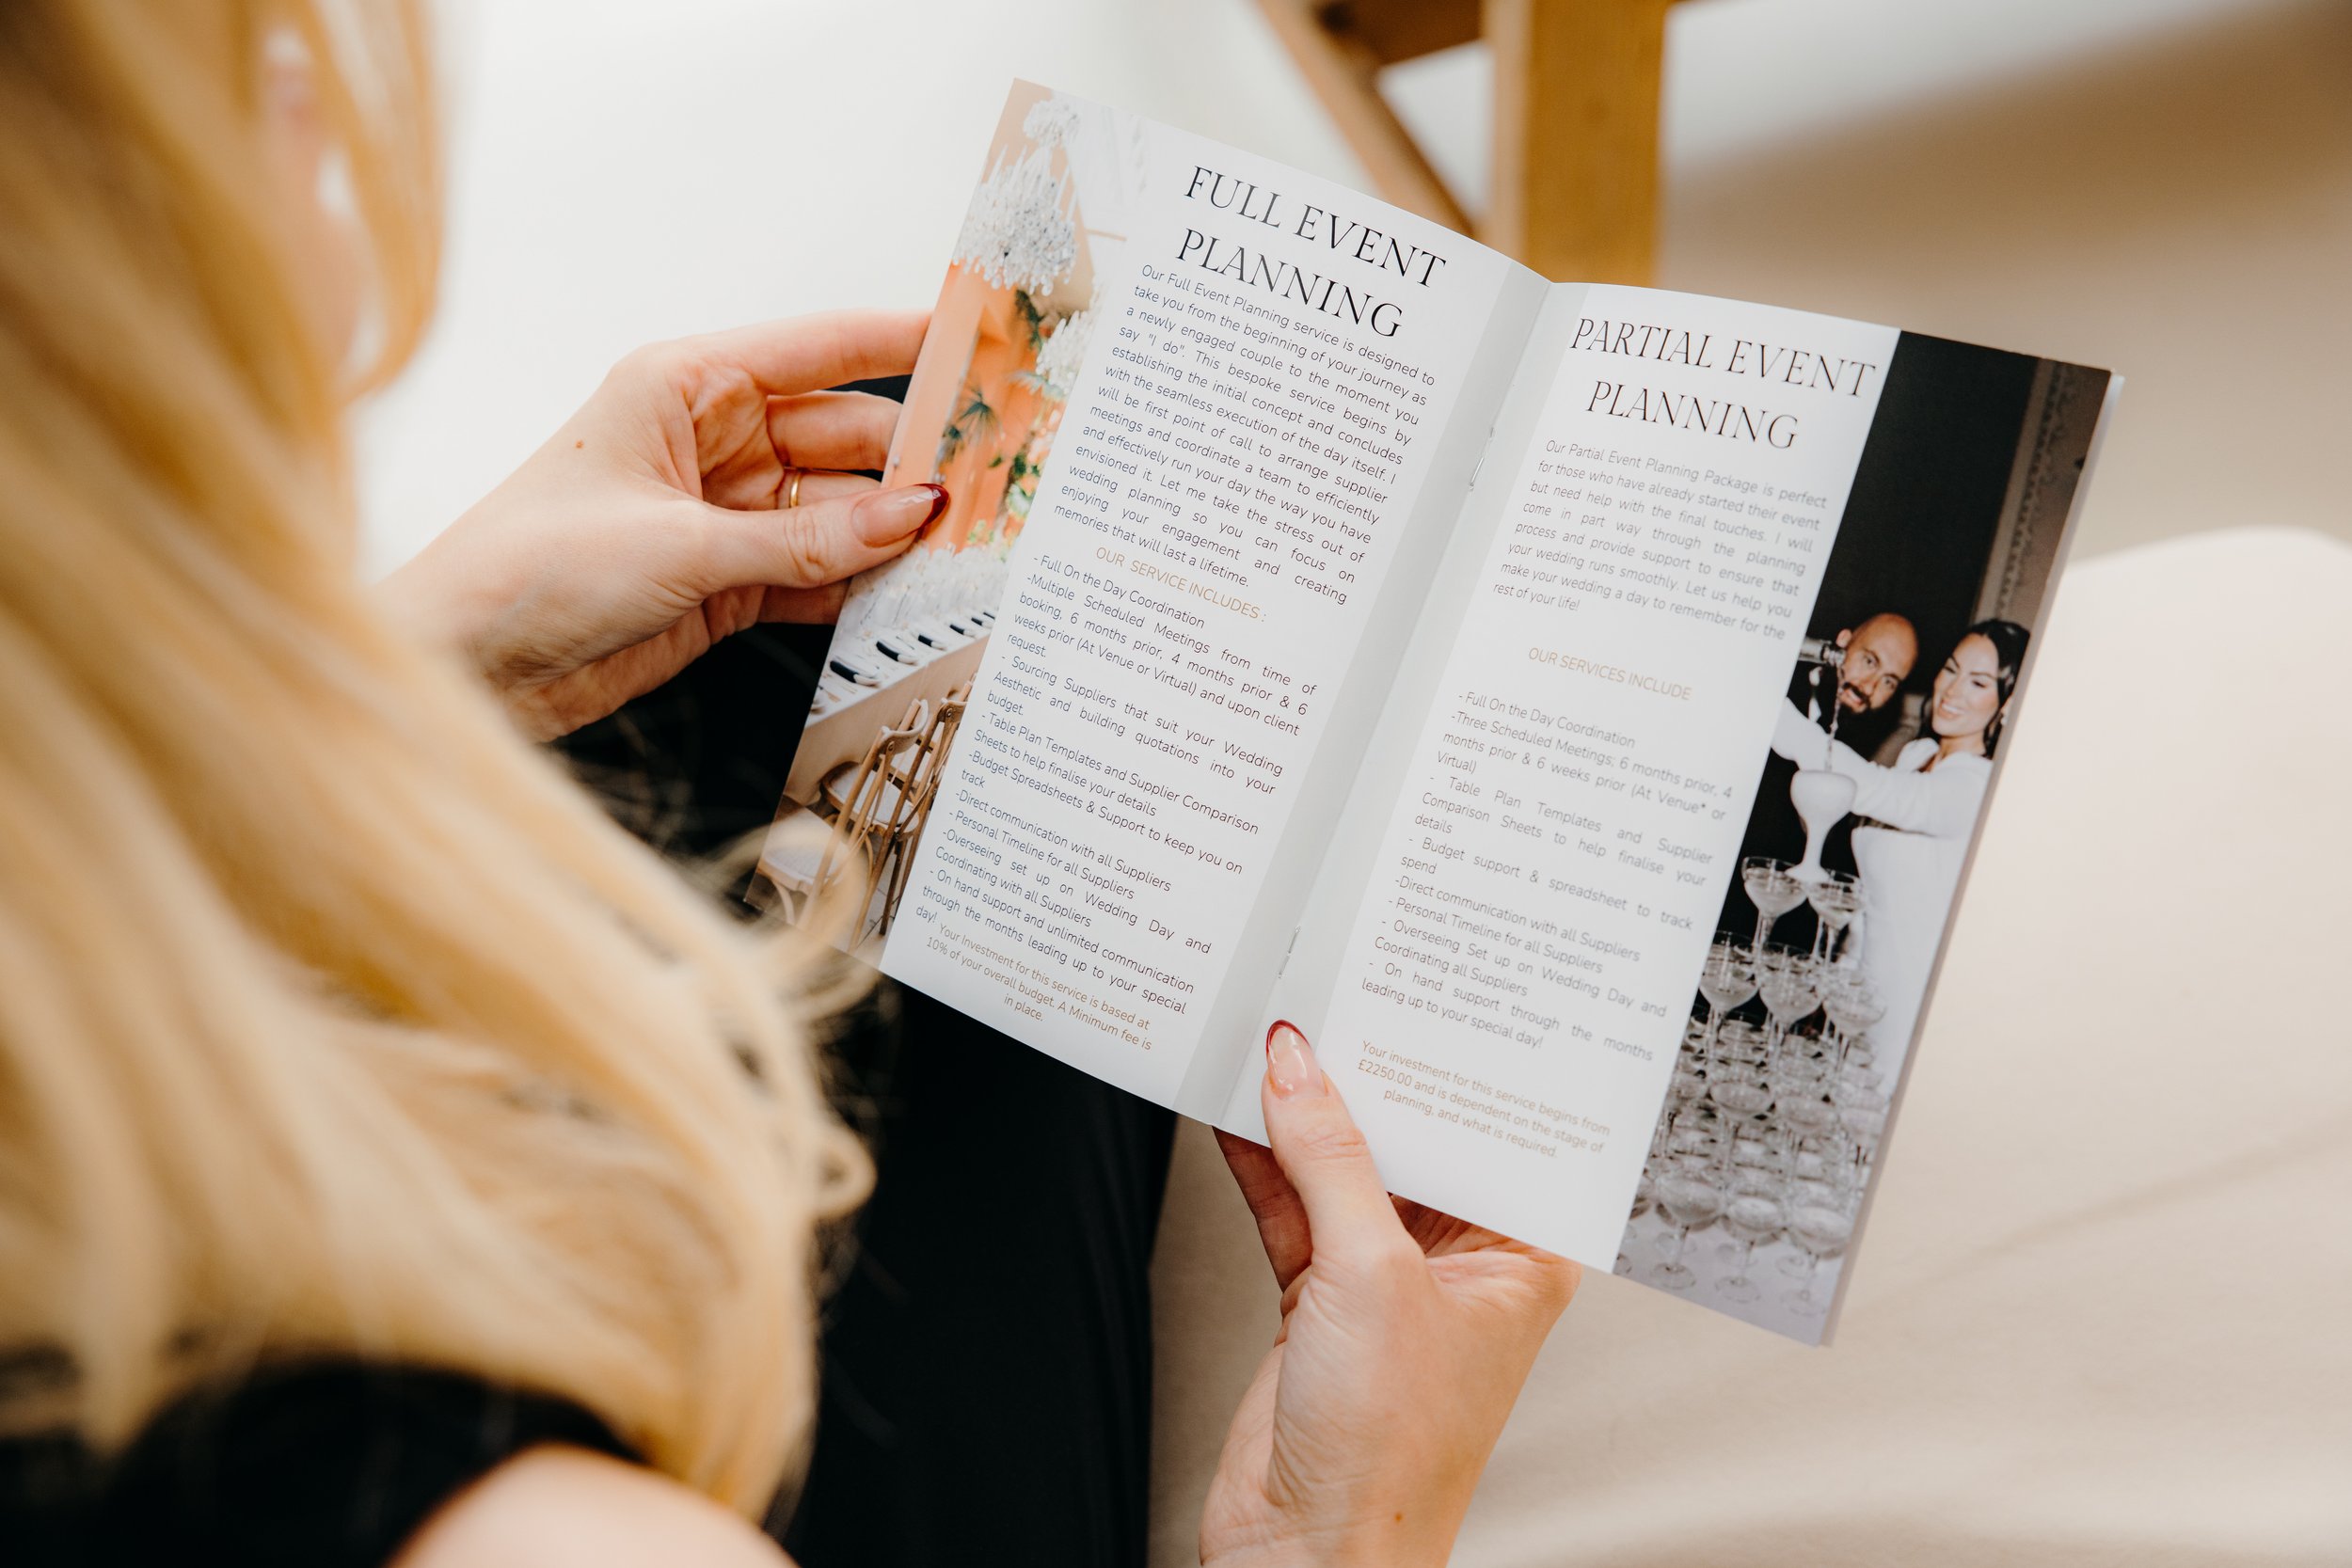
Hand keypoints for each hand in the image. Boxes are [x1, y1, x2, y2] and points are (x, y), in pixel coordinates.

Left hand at [381, 309, 941, 738]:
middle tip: (992, 481)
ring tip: (969, 541)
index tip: (978, 342)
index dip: (902, 341)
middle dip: (914, 459)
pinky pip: (817, 573)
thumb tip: (912, 512)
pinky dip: (861, 583)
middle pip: (843, 436)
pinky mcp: (725, 582)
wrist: (466, 670)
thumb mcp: (681, 548)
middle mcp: (709, 440)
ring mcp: (721, 515)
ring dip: (894, 531)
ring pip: (838, 510)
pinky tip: (911, 589)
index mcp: (684, 385)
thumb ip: (808, 540)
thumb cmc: (527, 570)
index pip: (818, 348)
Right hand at [1204, 1023, 1577, 1567]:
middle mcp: (1460, 1264)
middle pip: (1410, 1141)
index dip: (1453, 1065)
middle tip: (1331, 999)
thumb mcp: (1370, 1276)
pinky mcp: (1317, 1298)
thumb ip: (1331, 1162)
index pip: (1491, 1132)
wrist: (1307, 1553)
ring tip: (1269, 1038)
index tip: (1415, 995)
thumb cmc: (1389, 1454)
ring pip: (1342, 1168)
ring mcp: (1384, 1281)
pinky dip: (1262, 1161)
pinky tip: (1236, 1109)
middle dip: (1367, 1080)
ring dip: (1302, 1115)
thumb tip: (1301, 1071)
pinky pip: (1292, 1205)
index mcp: (1521, 1257)